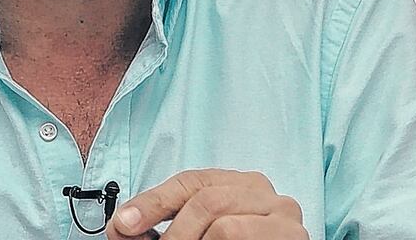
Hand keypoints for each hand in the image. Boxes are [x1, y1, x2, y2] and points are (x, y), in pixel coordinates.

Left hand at [106, 169, 308, 239]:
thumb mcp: (194, 233)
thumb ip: (162, 227)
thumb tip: (121, 226)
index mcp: (238, 182)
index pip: (189, 181)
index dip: (151, 202)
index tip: (122, 225)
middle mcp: (263, 190)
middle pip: (203, 198)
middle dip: (171, 232)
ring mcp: (283, 212)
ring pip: (220, 222)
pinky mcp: (294, 236)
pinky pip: (236, 234)